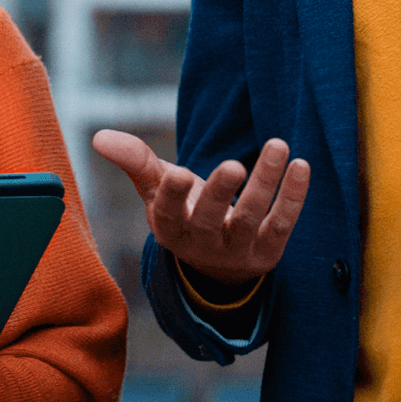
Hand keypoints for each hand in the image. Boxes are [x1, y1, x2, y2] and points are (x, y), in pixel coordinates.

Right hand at [92, 130, 309, 286]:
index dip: (173, 196)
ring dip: (266, 183)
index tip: (179, 174)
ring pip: (251, 219)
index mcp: (170, 228)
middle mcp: (202, 244)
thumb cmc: (183, 212)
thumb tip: (99, 136)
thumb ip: (134, 161)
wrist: (216, 265)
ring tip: (278, 145)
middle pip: (210, 220)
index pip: (169, 214)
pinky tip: (301, 165)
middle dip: (221, 193)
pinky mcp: (268, 251)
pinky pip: (282, 224)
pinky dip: (293, 197)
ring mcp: (237, 251)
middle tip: (234, 164)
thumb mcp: (157, 188)